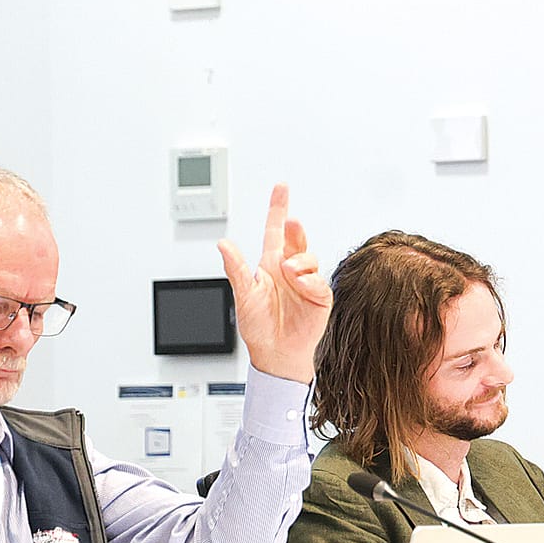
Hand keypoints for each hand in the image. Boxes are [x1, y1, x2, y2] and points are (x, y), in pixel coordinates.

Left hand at [217, 185, 332, 383]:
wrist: (276, 353)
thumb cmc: (258, 326)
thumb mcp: (243, 295)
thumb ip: (236, 268)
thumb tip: (223, 245)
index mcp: (270, 265)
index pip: (275, 231)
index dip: (277, 209)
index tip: (281, 188)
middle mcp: (289, 270)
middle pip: (296, 239)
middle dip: (295, 229)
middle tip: (292, 223)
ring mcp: (306, 282)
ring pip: (309, 257)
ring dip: (299, 261)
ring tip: (289, 274)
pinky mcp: (319, 296)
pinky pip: (319, 280)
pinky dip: (310, 280)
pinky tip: (301, 287)